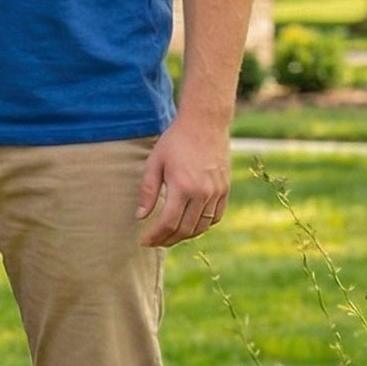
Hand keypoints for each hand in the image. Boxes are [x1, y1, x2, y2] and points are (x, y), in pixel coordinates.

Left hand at [137, 110, 230, 247]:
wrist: (205, 123)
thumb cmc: (176, 141)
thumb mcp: (155, 162)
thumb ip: (148, 192)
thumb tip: (140, 217)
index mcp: (182, 186)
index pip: (168, 223)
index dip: (155, 236)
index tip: (144, 241)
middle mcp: (202, 192)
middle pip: (185, 229)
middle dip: (168, 240)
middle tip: (155, 242)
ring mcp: (217, 192)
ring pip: (201, 227)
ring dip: (185, 236)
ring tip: (170, 237)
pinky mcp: (225, 189)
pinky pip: (216, 217)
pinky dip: (203, 226)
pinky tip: (190, 226)